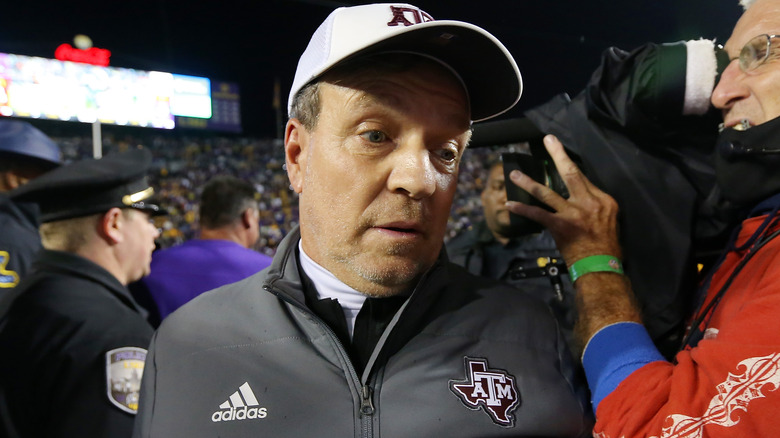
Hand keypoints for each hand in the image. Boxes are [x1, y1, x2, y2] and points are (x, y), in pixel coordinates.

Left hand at [505, 134, 621, 265]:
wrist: (602, 267)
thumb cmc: (606, 247)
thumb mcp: (609, 220)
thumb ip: (595, 206)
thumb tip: (580, 197)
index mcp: (603, 200)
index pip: (583, 178)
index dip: (569, 164)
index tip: (559, 153)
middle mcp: (589, 202)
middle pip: (571, 173)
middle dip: (558, 154)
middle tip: (548, 140)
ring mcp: (574, 213)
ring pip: (547, 192)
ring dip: (528, 183)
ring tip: (514, 174)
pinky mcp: (561, 226)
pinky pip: (538, 214)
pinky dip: (523, 209)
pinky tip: (510, 205)